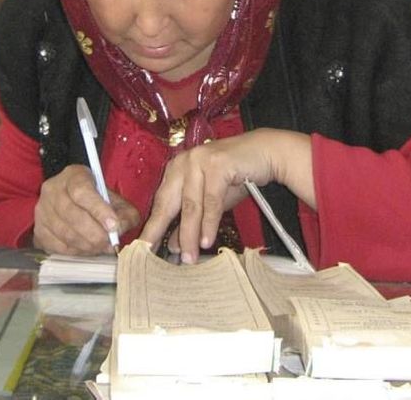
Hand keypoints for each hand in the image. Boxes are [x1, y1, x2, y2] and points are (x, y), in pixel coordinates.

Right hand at [33, 164, 140, 254]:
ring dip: (87, 245)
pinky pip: (57, 246)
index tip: (113, 226)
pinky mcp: (39, 230)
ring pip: (65, 233)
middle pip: (72, 215)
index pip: (82, 192)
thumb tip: (120, 229)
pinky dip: (75, 251)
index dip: (99, 210)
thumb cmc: (97, 201)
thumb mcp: (116, 200)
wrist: (73, 201)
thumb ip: (125, 213)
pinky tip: (87, 249)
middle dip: (95, 234)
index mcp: (73, 176)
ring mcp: (42, 211)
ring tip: (101, 247)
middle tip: (110, 243)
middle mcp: (53, 190)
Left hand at [138, 128, 312, 263]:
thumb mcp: (210, 201)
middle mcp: (184, 162)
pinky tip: (207, 241)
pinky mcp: (218, 164)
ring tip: (188, 257)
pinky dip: (209, 223)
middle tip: (153, 257)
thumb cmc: (237, 176)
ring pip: (191, 205)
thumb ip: (191, 220)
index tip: (143, 249)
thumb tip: (172, 246)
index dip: (153, 226)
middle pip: (170, 203)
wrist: (266, 153)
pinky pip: (211, 201)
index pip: (161, 202)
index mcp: (176, 168)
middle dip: (162, 232)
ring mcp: (200, 160)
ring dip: (189, 234)